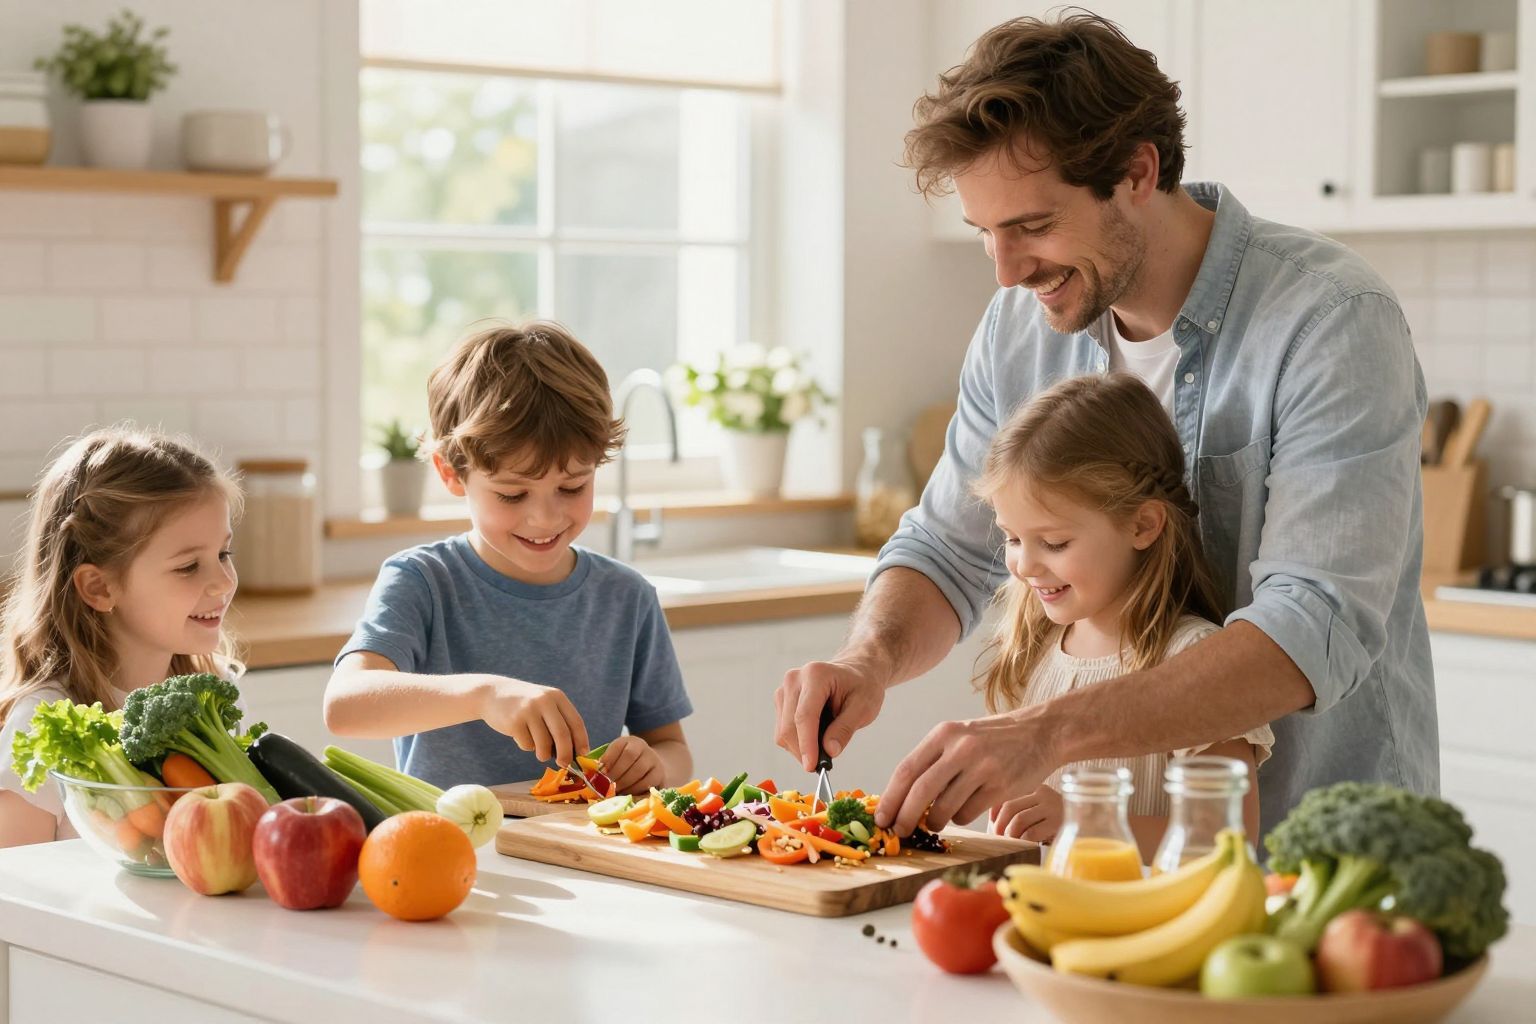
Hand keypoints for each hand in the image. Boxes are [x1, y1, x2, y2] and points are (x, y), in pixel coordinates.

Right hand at [479, 677, 589, 767]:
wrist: (492, 694)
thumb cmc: (524, 705)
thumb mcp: (544, 703)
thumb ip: (559, 721)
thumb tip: (574, 751)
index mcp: (556, 697)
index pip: (576, 722)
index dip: (581, 741)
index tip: (583, 755)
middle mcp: (544, 701)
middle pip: (562, 735)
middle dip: (566, 754)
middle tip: (564, 764)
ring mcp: (528, 711)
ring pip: (544, 744)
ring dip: (543, 753)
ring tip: (536, 746)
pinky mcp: (514, 722)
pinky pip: (527, 745)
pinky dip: (526, 746)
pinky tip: (519, 734)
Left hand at [596, 735, 665, 795]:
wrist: (649, 765)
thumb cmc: (625, 765)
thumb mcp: (615, 758)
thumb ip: (604, 764)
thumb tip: (590, 773)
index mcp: (628, 741)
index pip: (618, 746)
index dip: (608, 759)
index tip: (599, 772)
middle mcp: (642, 746)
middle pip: (629, 756)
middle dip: (615, 773)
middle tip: (605, 785)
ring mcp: (652, 759)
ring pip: (639, 770)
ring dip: (624, 783)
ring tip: (614, 791)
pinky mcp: (659, 773)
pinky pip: (648, 782)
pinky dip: (635, 789)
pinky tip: (627, 793)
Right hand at [774, 656, 887, 771]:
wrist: (856, 673)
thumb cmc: (862, 687)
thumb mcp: (864, 707)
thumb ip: (845, 728)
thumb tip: (829, 751)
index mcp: (815, 675)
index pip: (804, 715)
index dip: (806, 744)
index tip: (812, 766)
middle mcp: (794, 679)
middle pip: (789, 726)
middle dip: (804, 751)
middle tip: (824, 765)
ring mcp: (784, 689)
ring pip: (783, 732)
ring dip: (800, 748)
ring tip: (825, 744)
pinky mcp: (781, 700)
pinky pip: (782, 730)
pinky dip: (797, 742)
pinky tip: (816, 736)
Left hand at [875, 710, 1058, 835]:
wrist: (1040, 733)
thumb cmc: (991, 739)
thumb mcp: (958, 737)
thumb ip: (932, 761)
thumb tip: (900, 798)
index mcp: (944, 734)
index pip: (907, 769)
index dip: (890, 797)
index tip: (882, 817)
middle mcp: (961, 748)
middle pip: (920, 791)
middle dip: (905, 817)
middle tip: (899, 831)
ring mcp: (982, 768)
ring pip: (944, 808)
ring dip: (935, 821)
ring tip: (937, 820)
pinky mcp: (1000, 787)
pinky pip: (968, 814)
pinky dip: (960, 818)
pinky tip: (966, 808)